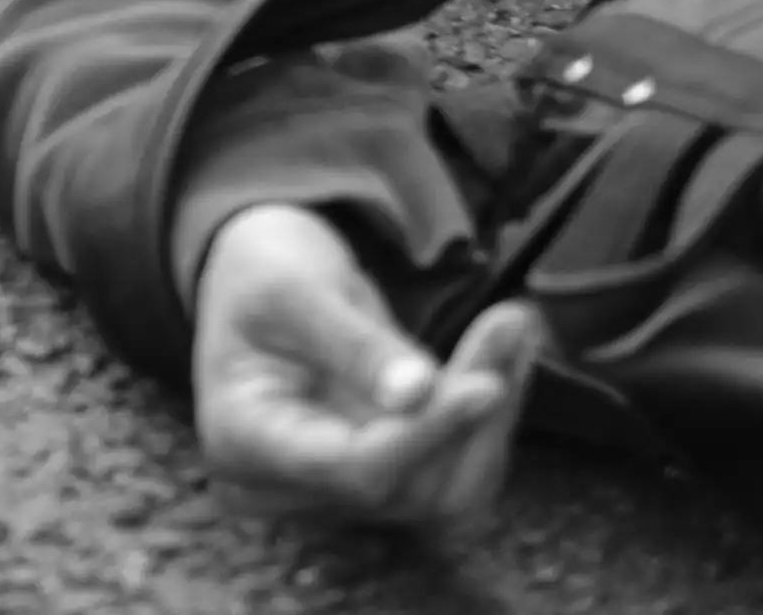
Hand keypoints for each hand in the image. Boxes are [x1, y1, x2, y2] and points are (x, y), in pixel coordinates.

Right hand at [190, 202, 539, 537]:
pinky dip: (486, 418)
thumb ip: (353, 344)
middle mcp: (292, 486)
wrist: (256, 275)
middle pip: (410, 488)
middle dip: (472, 416)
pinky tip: (505, 355)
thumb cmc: (258, 270)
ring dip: (493, 418)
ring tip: (515, 329)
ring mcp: (339, 491)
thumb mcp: (293, 287)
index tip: (487, 383)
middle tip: (513, 322)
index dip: (426, 435)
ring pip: (444, 490)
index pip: (353, 469)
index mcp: (246, 440)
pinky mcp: (382, 476)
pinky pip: (451, 468)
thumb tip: (420, 393)